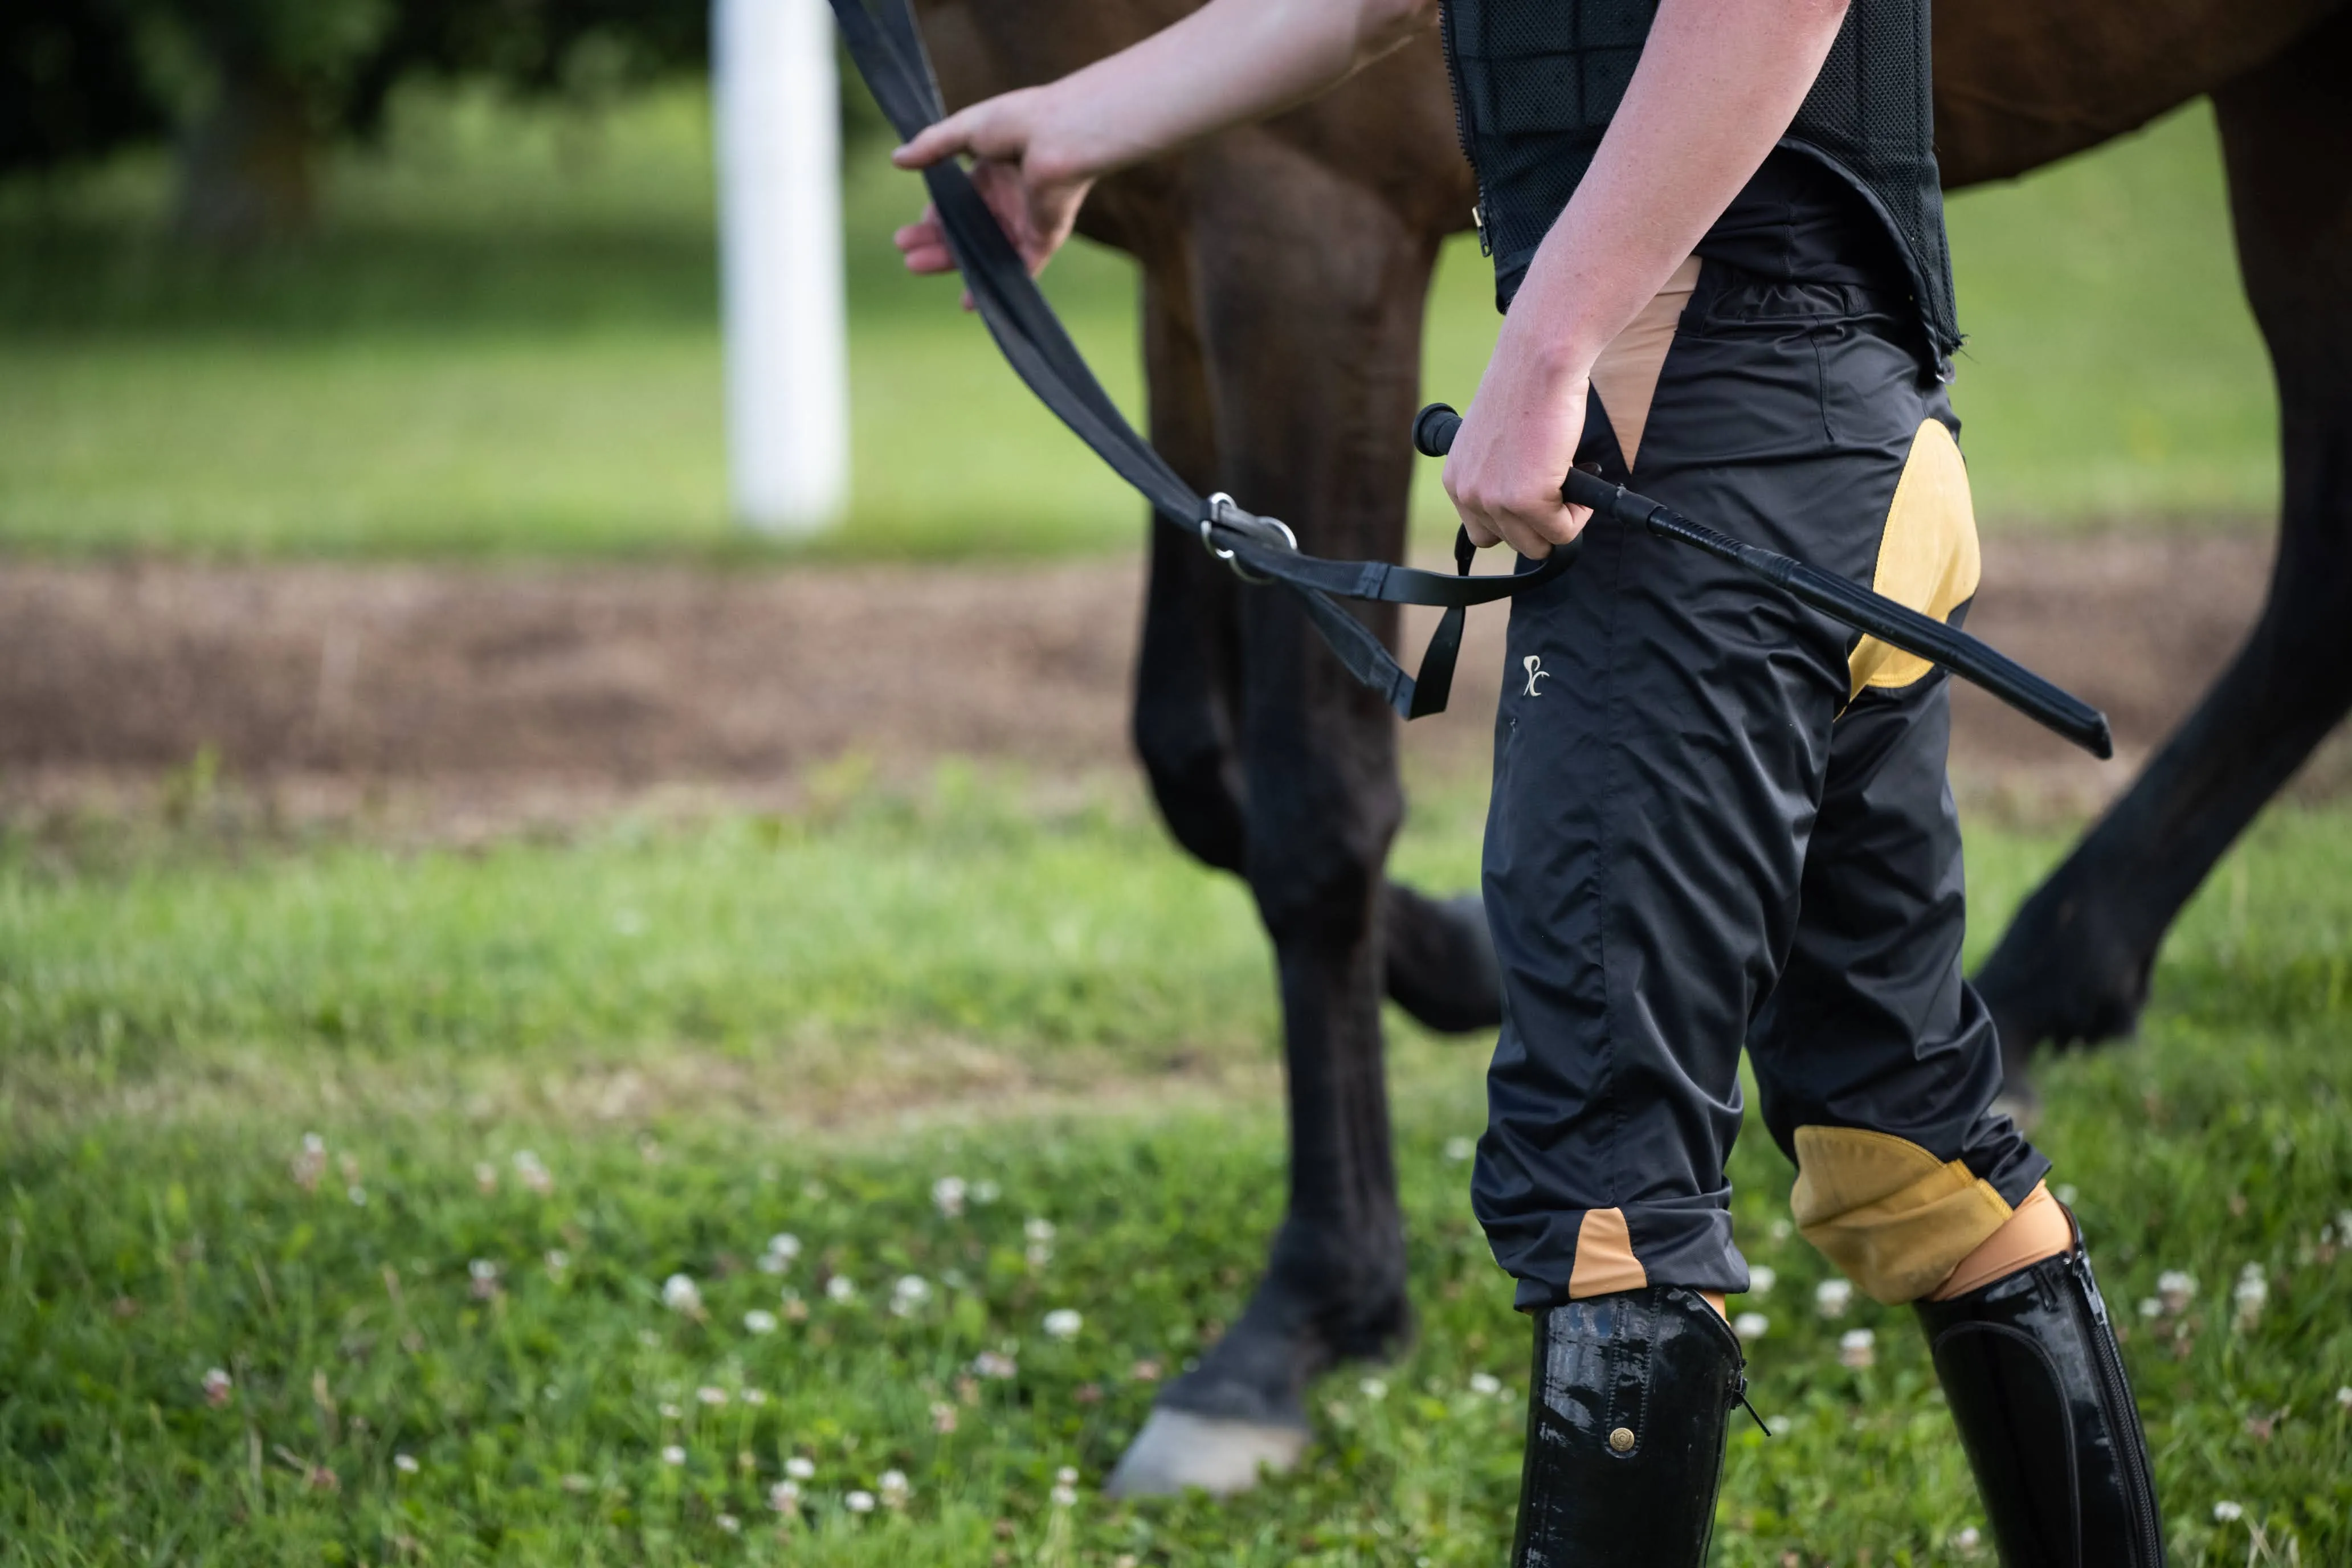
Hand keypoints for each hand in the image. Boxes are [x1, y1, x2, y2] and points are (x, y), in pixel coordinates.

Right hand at [891, 88, 1095, 307]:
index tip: (909, 232)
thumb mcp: (966, 128)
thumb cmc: (1019, 122)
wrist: (1062, 135)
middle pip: (966, 230)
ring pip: (985, 251)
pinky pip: (1017, 269)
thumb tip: (897, 158)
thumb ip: (932, 146)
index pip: (958, 202)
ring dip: (954, 262)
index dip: (933, 219)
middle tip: (907, 256)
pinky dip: (995, 285)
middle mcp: (1009, 198)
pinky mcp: (1044, 239)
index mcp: (992, 171)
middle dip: (934, 243)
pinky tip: (970, 302)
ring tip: (917, 266)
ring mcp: (1026, 220)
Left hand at [1441, 330, 1592, 557]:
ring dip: (1563, 521)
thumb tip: (1527, 506)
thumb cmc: (1525, 390)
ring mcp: (1495, 500)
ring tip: (1572, 484)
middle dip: (1543, 523)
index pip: (1485, 533)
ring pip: (1538, 544)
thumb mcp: (1497, 442)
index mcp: (1458, 481)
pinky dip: (1579, 514)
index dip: (1518, 520)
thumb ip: (1500, 475)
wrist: (1539, 362)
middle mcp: (1468, 495)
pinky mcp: (1525, 500)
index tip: (1540, 498)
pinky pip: (1562, 532)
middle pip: (1513, 543)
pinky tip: (1580, 476)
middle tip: (1562, 490)